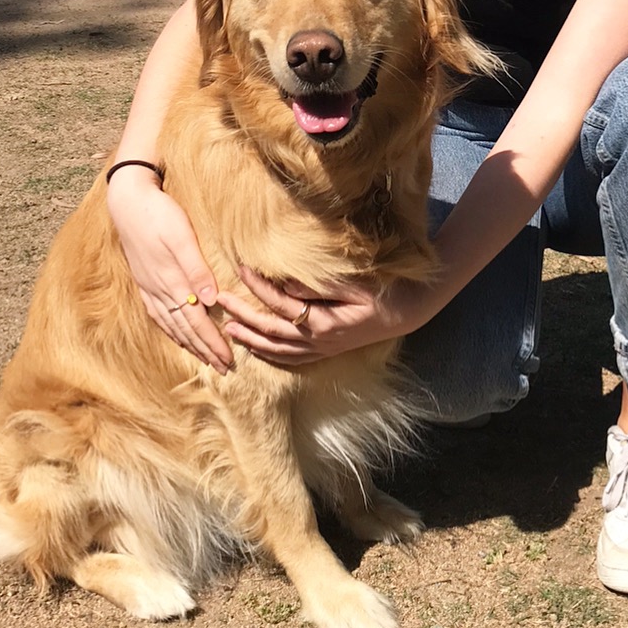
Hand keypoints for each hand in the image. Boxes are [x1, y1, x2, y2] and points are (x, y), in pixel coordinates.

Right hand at [106, 165, 232, 373]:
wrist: (127, 201)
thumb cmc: (159, 214)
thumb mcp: (181, 237)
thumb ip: (196, 268)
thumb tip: (212, 300)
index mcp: (171, 282)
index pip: (197, 322)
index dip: (213, 343)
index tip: (228, 361)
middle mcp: (159, 290)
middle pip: (185, 329)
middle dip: (205, 351)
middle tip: (223, 370)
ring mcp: (148, 288)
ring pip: (171, 325)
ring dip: (189, 345)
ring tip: (204, 359)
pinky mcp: (143, 281)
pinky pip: (158, 315)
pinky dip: (171, 330)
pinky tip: (176, 334)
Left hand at [219, 267, 424, 365]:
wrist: (409, 311)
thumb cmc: (384, 290)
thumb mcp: (355, 283)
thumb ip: (320, 286)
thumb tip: (286, 284)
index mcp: (323, 322)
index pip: (280, 303)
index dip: (258, 287)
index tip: (240, 269)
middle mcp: (318, 341)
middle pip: (270, 331)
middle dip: (242, 316)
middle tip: (218, 301)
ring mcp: (321, 349)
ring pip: (276, 349)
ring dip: (250, 339)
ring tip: (227, 329)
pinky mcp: (326, 351)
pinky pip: (291, 358)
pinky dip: (270, 354)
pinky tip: (257, 348)